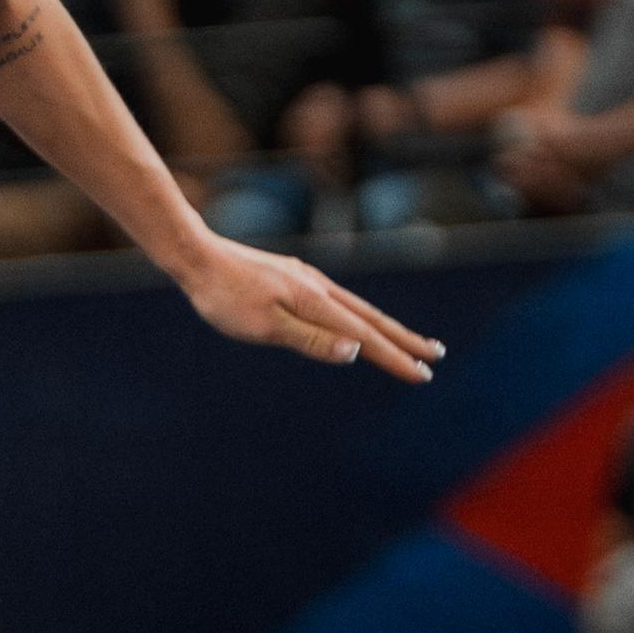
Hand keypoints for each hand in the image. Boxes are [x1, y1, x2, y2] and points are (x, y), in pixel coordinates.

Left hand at [172, 236, 440, 379]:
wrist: (197, 257)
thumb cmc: (224, 298)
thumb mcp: (264, 327)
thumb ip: (311, 340)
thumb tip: (355, 352)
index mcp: (315, 303)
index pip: (365, 338)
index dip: (395, 358)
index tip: (424, 375)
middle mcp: (318, 289)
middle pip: (371, 319)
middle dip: (404, 340)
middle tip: (436, 355)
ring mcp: (307, 281)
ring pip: (357, 308)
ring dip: (386, 326)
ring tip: (408, 340)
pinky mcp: (294, 278)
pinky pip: (339, 301)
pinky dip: (360, 315)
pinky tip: (355, 321)